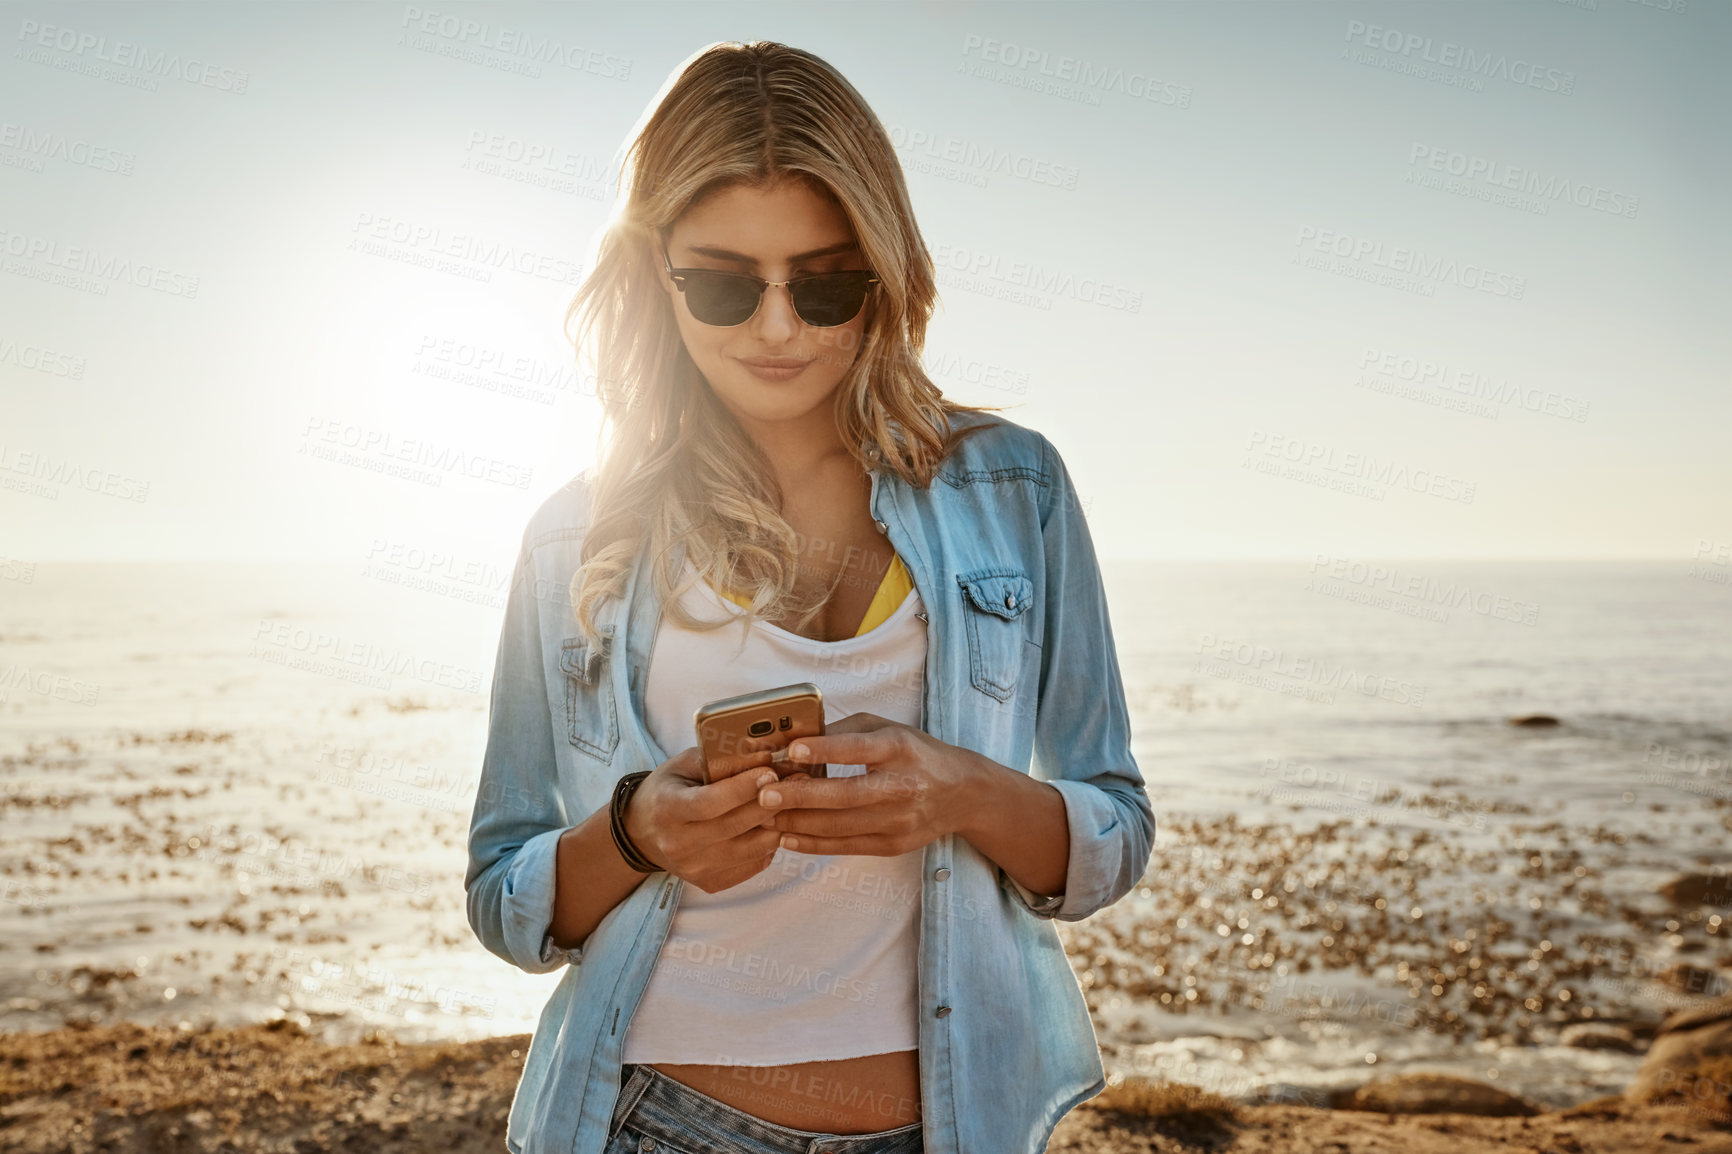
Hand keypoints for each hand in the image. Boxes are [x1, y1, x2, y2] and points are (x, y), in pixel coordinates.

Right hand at [624, 746, 785, 893]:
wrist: (643, 832)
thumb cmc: (669, 789)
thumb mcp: (684, 765)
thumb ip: (719, 760)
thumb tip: (764, 757)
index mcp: (667, 809)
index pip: (710, 803)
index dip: (743, 789)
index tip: (769, 773)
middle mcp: (677, 844)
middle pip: (734, 826)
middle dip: (769, 803)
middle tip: (793, 784)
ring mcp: (694, 868)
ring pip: (750, 849)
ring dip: (776, 825)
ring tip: (789, 804)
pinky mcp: (709, 883)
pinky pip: (752, 866)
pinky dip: (768, 845)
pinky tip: (772, 826)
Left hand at [756, 713, 982, 855]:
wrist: (961, 793)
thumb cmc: (915, 754)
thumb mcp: (886, 730)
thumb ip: (842, 733)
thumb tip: (794, 743)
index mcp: (899, 749)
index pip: (858, 749)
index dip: (825, 750)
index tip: (792, 751)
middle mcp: (901, 786)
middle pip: (845, 795)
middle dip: (800, 796)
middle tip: (764, 794)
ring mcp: (898, 820)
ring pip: (840, 826)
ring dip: (798, 822)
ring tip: (767, 816)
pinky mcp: (893, 845)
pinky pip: (845, 847)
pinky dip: (813, 844)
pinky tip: (787, 836)